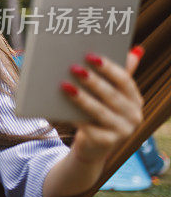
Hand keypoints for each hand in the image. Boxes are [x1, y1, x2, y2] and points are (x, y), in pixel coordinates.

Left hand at [61, 47, 143, 166]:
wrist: (92, 146)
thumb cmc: (98, 113)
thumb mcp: (109, 94)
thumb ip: (118, 74)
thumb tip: (134, 50)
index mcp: (135, 99)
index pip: (124, 80)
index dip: (108, 67)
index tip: (91, 55)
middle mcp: (134, 116)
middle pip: (111, 95)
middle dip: (92, 80)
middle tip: (73, 68)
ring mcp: (122, 131)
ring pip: (99, 111)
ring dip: (81, 98)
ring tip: (64, 85)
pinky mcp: (106, 142)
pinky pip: (87, 127)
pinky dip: (74, 116)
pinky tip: (61, 107)